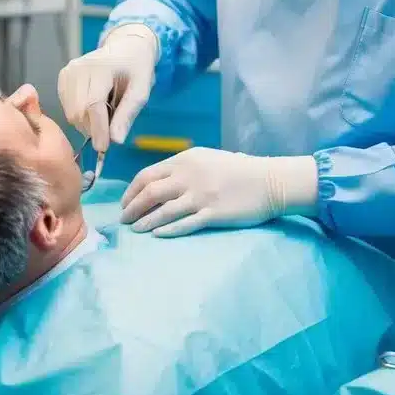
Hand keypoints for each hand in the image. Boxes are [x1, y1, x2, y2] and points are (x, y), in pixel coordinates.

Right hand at [58, 24, 157, 154]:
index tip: (103, 148)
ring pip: (71, 113)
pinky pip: (67, 108)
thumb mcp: (141, 91)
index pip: (93, 104)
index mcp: (100, 67)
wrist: (126, 48)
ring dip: (88, 123)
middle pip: (79, 112)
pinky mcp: (62, 78)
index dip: (98, 129)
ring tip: (105, 111)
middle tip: (112, 126)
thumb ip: (127, 114)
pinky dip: (80, 115)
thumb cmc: (136, 69)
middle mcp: (77, 68)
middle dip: (94, 127)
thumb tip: (115, 141)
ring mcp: (67, 72)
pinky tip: (94, 106)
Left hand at [120, 148, 319, 237]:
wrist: (270, 181)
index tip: (125, 203)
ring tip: (136, 230)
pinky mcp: (213, 214)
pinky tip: (157, 235)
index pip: (147, 175)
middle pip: (149, 193)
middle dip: (132, 208)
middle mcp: (189, 176)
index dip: (131, 191)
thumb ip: (184, 167)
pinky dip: (166, 230)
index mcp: (186, 160)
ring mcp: (201, 196)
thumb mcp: (207, 159)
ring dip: (145, 222)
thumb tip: (159, 181)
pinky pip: (183, 225)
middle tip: (124, 219)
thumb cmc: (239, 170)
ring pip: (162, 211)